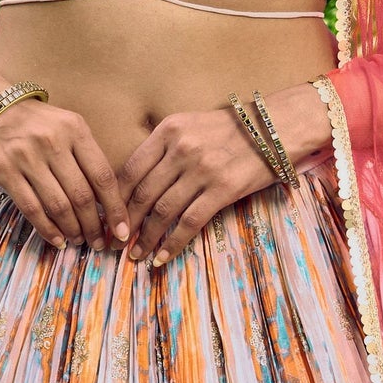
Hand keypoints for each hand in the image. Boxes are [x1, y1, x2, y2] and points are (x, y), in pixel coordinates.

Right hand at [0, 96, 129, 253]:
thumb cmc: (38, 124)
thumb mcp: (68, 127)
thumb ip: (87, 157)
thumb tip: (107, 203)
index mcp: (75, 129)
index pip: (102, 176)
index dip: (115, 208)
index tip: (122, 230)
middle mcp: (52, 142)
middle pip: (81, 196)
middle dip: (94, 226)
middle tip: (99, 242)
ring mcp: (26, 157)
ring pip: (58, 206)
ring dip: (73, 230)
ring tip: (79, 241)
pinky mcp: (4, 171)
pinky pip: (31, 208)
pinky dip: (47, 229)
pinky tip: (58, 239)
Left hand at [119, 107, 276, 265]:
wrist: (276, 127)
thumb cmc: (232, 129)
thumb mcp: (191, 125)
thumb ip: (165, 147)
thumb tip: (136, 182)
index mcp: (168, 131)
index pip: (130, 170)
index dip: (114, 199)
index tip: (107, 218)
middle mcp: (182, 149)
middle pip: (142, 194)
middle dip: (125, 223)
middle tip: (115, 243)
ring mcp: (202, 169)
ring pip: (163, 211)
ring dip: (146, 238)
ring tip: (137, 254)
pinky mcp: (223, 190)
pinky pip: (190, 222)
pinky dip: (173, 243)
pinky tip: (163, 257)